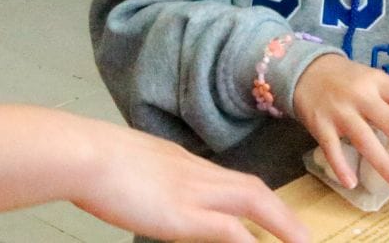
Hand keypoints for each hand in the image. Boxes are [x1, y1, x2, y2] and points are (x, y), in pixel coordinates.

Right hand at [75, 123, 309, 242]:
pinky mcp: (184, 215)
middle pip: (253, 189)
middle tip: (305, 236)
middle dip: (282, 214)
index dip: (254, 198)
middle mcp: (196, 174)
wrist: (82, 154)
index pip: (229, 180)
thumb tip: (149, 198)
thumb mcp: (128, 167)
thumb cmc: (90, 160)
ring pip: (253, 203)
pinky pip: (231, 232)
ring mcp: (193, 193)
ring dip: (282, 225)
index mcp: (182, 163)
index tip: (271, 215)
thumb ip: (148, 181)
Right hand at [292, 54, 388, 192]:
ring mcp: (339, 110)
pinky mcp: (319, 124)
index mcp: (378, 82)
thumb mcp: (372, 79)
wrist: (305, 69)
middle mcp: (361, 95)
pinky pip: (331, 149)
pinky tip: (352, 183)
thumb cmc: (347, 79)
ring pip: (364, 140)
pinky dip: (341, 166)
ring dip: (384, 164)